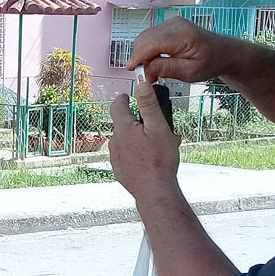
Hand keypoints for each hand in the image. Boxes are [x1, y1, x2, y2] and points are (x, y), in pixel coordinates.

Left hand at [109, 80, 181, 199]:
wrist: (154, 190)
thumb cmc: (159, 160)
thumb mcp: (159, 127)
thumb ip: (148, 104)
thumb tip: (141, 85)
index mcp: (123, 128)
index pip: (117, 105)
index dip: (124, 98)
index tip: (129, 96)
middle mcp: (115, 141)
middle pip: (125, 124)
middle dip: (139, 122)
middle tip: (156, 128)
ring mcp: (116, 157)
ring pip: (127, 140)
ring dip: (139, 139)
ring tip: (158, 147)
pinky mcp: (119, 169)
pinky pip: (127, 155)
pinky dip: (137, 153)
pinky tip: (150, 159)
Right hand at [129, 17, 229, 83]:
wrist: (221, 52)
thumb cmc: (210, 62)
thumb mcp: (190, 72)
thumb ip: (167, 68)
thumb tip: (146, 68)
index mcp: (182, 35)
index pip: (151, 43)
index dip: (138, 57)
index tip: (131, 70)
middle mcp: (174, 25)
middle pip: (144, 40)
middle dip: (140, 58)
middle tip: (148, 76)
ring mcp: (170, 23)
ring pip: (145, 39)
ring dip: (144, 56)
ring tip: (154, 72)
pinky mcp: (168, 27)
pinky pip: (150, 38)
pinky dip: (149, 51)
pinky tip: (157, 63)